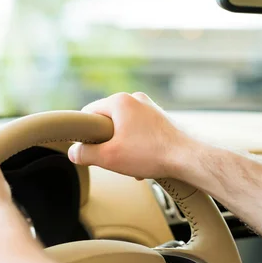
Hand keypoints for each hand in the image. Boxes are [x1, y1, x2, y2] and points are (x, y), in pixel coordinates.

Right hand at [68, 92, 190, 179]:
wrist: (187, 158)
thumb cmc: (151, 154)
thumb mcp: (109, 157)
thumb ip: (85, 153)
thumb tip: (73, 152)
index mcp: (119, 101)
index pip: (88, 113)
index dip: (84, 133)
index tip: (88, 149)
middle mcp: (135, 99)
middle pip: (107, 122)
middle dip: (107, 142)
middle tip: (113, 158)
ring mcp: (149, 107)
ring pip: (124, 128)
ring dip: (123, 146)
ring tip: (131, 163)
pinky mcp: (160, 118)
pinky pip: (139, 131)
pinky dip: (137, 146)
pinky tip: (143, 162)